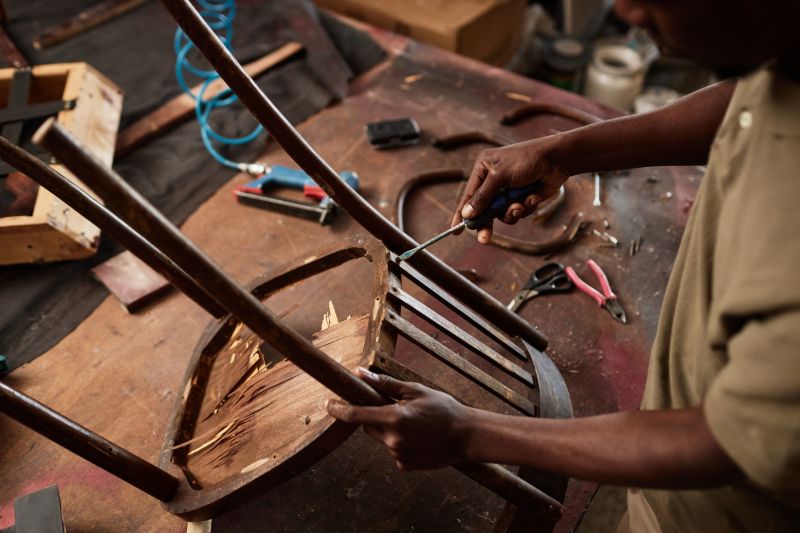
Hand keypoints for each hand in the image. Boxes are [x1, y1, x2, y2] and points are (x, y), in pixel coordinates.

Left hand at [326, 368, 474, 470]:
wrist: (466, 436)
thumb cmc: (443, 409)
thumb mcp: (415, 391)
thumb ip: (384, 384)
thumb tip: (360, 373)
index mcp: (394, 419)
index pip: (356, 415)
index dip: (338, 409)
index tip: (328, 404)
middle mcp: (393, 440)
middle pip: (368, 426)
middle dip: (375, 415)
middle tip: (395, 407)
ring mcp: (398, 455)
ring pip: (382, 438)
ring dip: (390, 429)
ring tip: (415, 424)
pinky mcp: (404, 465)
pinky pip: (393, 450)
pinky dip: (400, 442)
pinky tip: (419, 437)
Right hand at [452, 135, 568, 243]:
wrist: (557, 159)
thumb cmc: (526, 160)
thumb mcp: (499, 177)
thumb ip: (483, 197)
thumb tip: (466, 214)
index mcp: (483, 169)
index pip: (469, 195)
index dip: (462, 214)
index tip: (455, 230)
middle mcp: (494, 180)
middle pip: (485, 209)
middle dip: (488, 223)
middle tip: (485, 239)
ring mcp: (509, 190)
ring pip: (502, 214)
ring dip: (512, 212)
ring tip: (520, 204)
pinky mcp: (522, 197)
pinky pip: (518, 212)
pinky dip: (525, 207)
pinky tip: (533, 196)